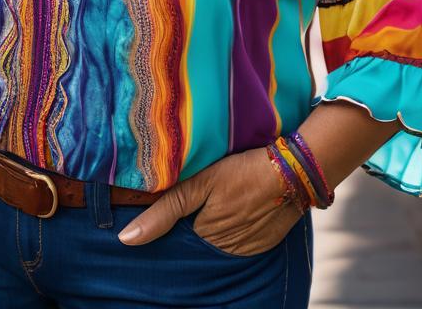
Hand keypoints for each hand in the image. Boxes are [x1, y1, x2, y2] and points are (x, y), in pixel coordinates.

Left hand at [117, 148, 300, 255]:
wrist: (295, 171)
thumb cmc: (244, 171)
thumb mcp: (200, 183)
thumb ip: (164, 211)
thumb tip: (126, 239)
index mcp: (205, 236)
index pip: (178, 233)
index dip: (175, 215)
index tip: (178, 199)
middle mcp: (224, 250)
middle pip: (198, 236)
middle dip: (196, 219)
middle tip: (205, 194)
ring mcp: (246, 249)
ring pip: (218, 238)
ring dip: (216, 222)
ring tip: (224, 197)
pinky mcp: (263, 243)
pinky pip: (240, 239)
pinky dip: (236, 225)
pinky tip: (239, 204)